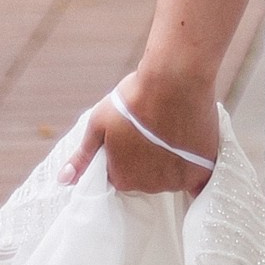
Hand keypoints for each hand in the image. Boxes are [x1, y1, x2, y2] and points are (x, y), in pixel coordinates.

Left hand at [68, 71, 219, 195]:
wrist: (175, 79)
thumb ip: (83, 156)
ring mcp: (176, 180)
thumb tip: (63, 181)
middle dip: (147, 160)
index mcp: (121, 176)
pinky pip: (198, 185)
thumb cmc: (133, 97)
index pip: (120, 175)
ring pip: (170, 177)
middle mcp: (148, 185)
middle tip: (152, 131)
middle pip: (146, 178)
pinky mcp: (201, 171)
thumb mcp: (99, 122)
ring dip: (170, 163)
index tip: (132, 137)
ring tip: (173, 132)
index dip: (125, 155)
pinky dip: (194, 176)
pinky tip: (195, 163)